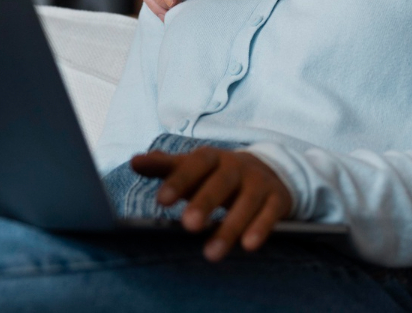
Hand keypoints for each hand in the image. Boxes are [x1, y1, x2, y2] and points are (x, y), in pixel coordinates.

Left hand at [129, 148, 292, 260]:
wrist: (267, 171)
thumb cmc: (217, 176)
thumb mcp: (193, 169)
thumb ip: (165, 167)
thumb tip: (135, 161)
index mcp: (212, 158)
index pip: (195, 164)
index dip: (179, 180)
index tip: (160, 201)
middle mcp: (236, 167)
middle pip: (221, 182)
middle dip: (205, 202)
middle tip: (189, 225)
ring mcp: (259, 182)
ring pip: (246, 202)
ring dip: (230, 227)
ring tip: (211, 253)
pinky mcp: (277, 199)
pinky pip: (270, 213)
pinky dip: (260, 228)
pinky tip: (248, 246)